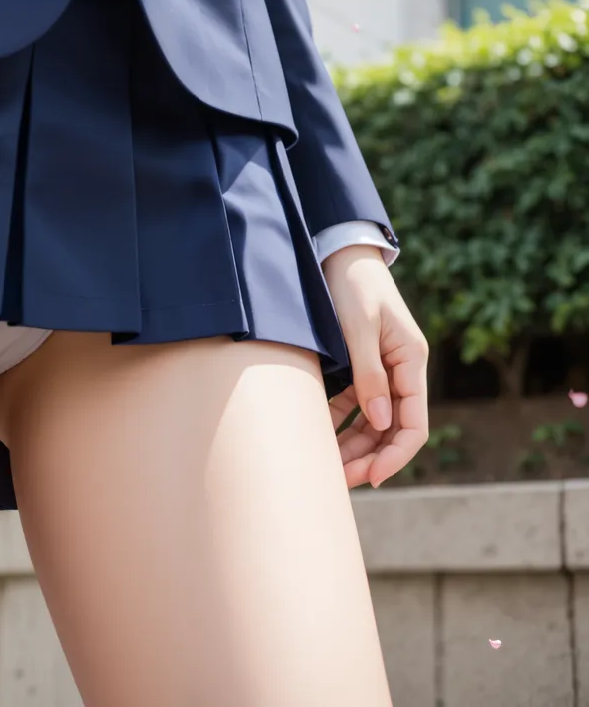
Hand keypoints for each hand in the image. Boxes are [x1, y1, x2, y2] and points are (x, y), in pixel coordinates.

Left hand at [321, 244, 428, 488]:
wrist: (337, 252)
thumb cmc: (353, 284)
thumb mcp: (359, 326)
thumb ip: (369, 373)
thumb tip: (381, 424)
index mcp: (411, 361)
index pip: (414, 423)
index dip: (397, 455)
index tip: (373, 477)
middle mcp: (401, 372)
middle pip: (392, 430)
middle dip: (370, 459)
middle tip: (341, 481)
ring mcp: (380, 371)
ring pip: (372, 424)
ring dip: (354, 448)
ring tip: (329, 471)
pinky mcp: (358, 368)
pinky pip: (353, 407)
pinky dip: (340, 426)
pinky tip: (321, 442)